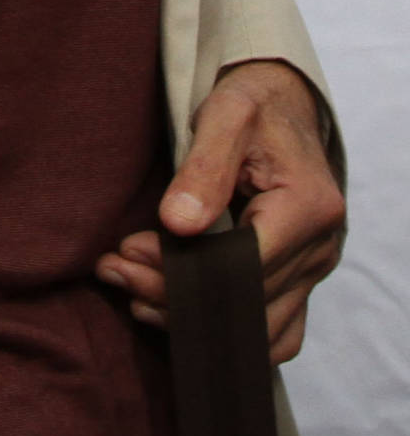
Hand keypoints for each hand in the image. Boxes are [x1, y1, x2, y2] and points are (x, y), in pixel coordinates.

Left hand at [95, 59, 344, 363]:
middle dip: (173, 293)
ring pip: (256, 326)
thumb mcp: (226, 115)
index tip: (129, 252)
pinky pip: (271, 330)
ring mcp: (314, 270)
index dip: (183, 268)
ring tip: (131, 293)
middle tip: (114, 272)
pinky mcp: (301, 280)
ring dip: (191, 319)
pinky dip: (223, 330)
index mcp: (308, 206)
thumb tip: (177, 225)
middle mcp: (320, 247)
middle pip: (245, 300)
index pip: (243, 264)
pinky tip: (171, 313)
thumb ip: (204, 167)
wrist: (284, 105)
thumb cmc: (254, 104)